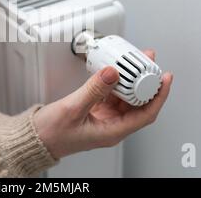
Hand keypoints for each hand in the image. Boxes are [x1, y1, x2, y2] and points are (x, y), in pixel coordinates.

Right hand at [34, 50, 172, 158]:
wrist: (36, 138)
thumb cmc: (52, 134)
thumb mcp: (73, 109)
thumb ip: (94, 89)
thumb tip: (112, 73)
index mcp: (112, 131)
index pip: (146, 114)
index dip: (159, 95)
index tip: (164, 78)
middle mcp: (112, 125)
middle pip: (138, 102)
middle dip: (147, 82)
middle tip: (149, 62)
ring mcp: (104, 118)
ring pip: (126, 97)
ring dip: (131, 80)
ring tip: (136, 61)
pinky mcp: (95, 110)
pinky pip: (112, 94)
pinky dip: (116, 82)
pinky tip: (117, 71)